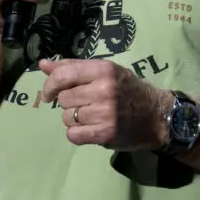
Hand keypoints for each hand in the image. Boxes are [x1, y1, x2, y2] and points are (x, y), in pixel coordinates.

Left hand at [39, 58, 171, 150]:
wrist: (157, 115)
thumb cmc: (128, 90)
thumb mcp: (105, 71)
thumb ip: (73, 67)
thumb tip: (43, 65)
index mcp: (103, 69)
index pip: (63, 75)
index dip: (50, 85)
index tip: (49, 93)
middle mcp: (103, 89)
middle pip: (63, 98)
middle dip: (69, 103)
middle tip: (85, 104)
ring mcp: (105, 112)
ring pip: (67, 117)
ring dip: (74, 119)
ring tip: (92, 116)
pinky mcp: (106, 133)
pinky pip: (73, 135)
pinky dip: (77, 134)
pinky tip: (90, 129)